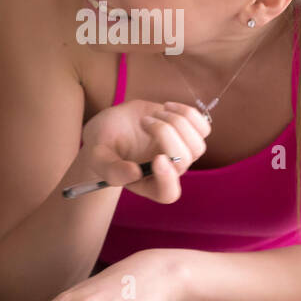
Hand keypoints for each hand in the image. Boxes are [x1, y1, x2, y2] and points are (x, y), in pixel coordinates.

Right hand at [80, 99, 210, 202]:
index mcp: (148, 185)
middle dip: (165, 134)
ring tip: (153, 115)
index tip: (157, 158)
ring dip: (176, 123)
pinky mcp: (188, 134)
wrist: (112, 126)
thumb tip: (134, 173)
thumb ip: (111, 169)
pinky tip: (167, 107)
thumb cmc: (103, 145)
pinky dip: (188, 114)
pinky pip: (203, 128)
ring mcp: (181, 153)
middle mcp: (168, 172)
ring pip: (197, 145)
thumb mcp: (97, 157)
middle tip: (143, 121)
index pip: (168, 193)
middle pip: (183, 161)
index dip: (167, 178)